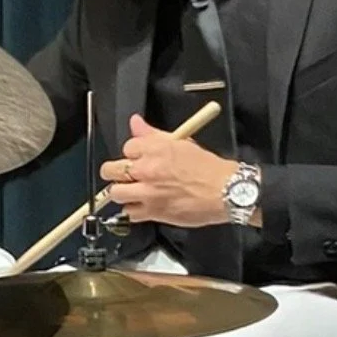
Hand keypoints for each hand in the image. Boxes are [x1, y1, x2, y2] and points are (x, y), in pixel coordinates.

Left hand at [102, 114, 247, 227]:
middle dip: (114, 171)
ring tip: (131, 191)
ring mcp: (148, 192)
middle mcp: (147, 169)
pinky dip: (133, 211)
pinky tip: (141, 206)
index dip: (132, 153)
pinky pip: (129, 213)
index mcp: (155, 148)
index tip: (138, 158)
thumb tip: (136, 123)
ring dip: (121, 192)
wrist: (225, 191)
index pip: (127, 146)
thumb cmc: (208, 169)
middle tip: (122, 175)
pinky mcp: (153, 211)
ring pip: (116, 193)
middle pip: (111, 169)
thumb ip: (153, 134)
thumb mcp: (182, 142)